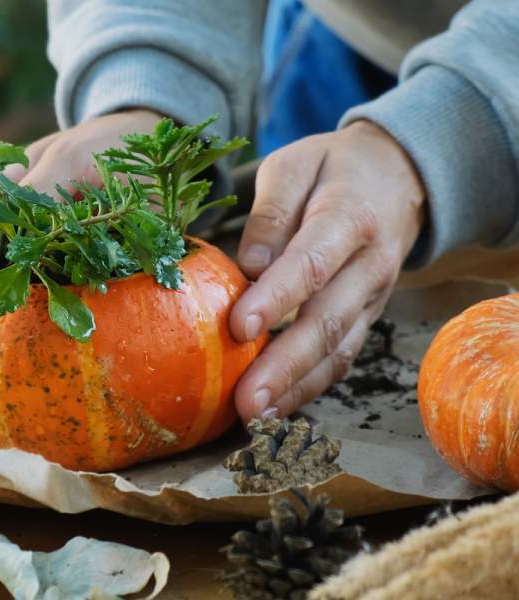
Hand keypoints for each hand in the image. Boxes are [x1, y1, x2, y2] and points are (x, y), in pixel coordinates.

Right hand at [0, 109, 161, 414]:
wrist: (158, 149)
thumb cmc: (111, 147)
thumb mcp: (74, 158)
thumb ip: (38, 191)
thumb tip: (4, 241)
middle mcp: (11, 236)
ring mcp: (41, 262)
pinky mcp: (73, 281)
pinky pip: (48, 320)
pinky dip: (31, 352)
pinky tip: (23, 387)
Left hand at [230, 121, 425, 422]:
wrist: (398, 176)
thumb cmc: (332, 170)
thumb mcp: (295, 167)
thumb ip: (271, 213)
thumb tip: (248, 268)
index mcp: (349, 217)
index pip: (312, 263)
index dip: (276, 298)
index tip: (239, 327)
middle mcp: (369, 264)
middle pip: (328, 320)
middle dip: (285, 365)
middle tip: (245, 400)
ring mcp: (373, 296)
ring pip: (338, 349)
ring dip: (297, 386)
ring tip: (255, 416)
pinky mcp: (368, 316)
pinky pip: (343, 356)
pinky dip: (313, 386)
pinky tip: (279, 407)